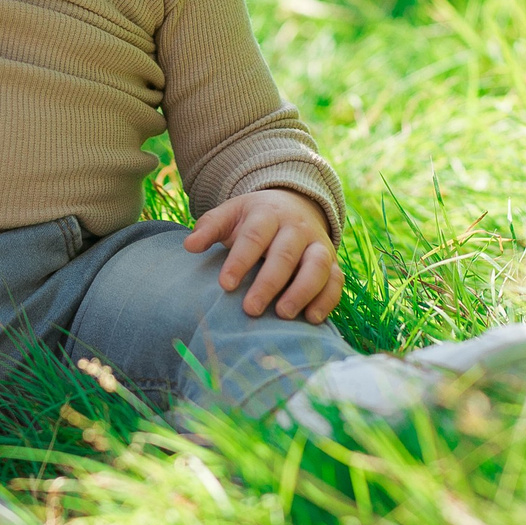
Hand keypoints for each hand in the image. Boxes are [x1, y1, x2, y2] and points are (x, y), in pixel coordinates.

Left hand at [183, 188, 342, 322]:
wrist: (294, 205)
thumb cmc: (253, 219)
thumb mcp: (230, 214)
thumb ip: (209, 227)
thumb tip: (189, 246)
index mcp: (267, 214)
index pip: (254, 237)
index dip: (240, 261)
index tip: (224, 285)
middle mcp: (296, 228)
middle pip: (285, 254)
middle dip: (268, 283)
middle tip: (250, 309)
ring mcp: (318, 245)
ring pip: (317, 266)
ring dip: (302, 291)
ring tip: (282, 315)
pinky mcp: (334, 263)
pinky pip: (336, 280)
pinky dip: (327, 300)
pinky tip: (311, 319)